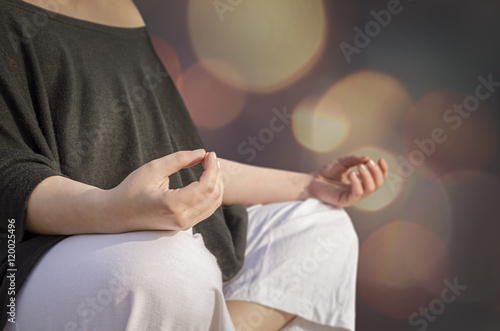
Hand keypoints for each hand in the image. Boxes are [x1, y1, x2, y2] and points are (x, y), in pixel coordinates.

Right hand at [104, 149, 222, 232]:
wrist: (117, 214)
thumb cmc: (132, 189)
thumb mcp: (153, 169)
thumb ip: (179, 159)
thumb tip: (201, 153)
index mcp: (173, 204)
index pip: (207, 186)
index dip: (212, 168)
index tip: (209, 154)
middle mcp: (182, 218)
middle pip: (214, 196)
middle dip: (217, 174)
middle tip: (210, 158)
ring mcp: (184, 225)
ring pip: (213, 205)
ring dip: (217, 184)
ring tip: (210, 166)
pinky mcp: (184, 226)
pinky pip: (206, 210)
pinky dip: (211, 194)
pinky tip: (206, 179)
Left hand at [306, 155, 387, 207]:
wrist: (312, 181)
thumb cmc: (327, 173)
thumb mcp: (342, 162)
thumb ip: (354, 160)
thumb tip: (367, 158)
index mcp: (361, 181)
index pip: (378, 178)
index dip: (382, 170)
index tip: (381, 159)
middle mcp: (359, 190)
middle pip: (377, 184)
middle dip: (376, 172)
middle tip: (368, 163)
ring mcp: (353, 196)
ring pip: (369, 189)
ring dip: (368, 176)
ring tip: (360, 167)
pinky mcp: (345, 201)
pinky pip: (356, 194)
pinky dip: (357, 183)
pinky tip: (352, 173)